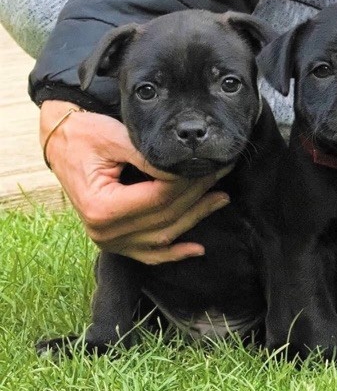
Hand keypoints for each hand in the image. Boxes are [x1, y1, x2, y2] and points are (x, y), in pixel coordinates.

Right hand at [40, 100, 230, 264]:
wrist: (62, 143)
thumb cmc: (85, 136)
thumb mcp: (115, 138)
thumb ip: (149, 157)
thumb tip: (183, 169)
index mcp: (102, 207)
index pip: (160, 197)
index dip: (188, 182)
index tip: (209, 164)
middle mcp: (104, 231)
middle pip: (166, 216)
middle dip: (198, 194)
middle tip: (221, 173)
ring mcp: (109, 241)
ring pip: (164, 235)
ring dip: (195, 217)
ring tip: (221, 197)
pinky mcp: (116, 242)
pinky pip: (149, 254)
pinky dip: (174, 253)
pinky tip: (198, 249)